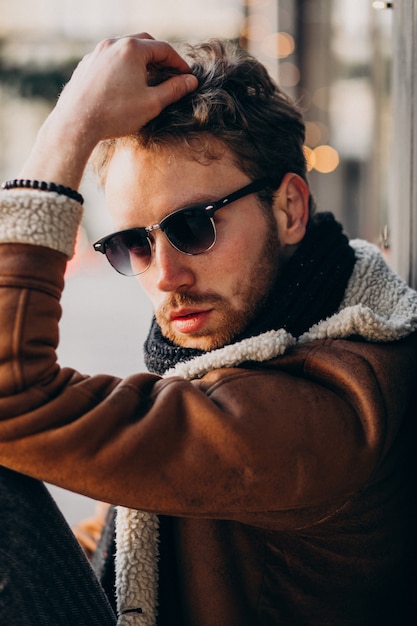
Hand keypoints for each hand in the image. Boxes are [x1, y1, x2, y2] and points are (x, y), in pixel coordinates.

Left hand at [19, 34, 197, 188]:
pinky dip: (122, 68)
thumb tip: (190, 81)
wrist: (76, 123)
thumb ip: (174, 90)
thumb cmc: (115, 114)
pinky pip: (109, 61)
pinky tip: (125, 87)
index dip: (179, 63)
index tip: (186, 76)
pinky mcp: (85, 66)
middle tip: (169, 74)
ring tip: (148, 81)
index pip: (164, 49)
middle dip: (159, 58)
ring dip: (140, 62)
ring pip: (124, 51)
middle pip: (144, 44)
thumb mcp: (152, 104)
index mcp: (132, 49)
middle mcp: (112, 44)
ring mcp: (96, 54)